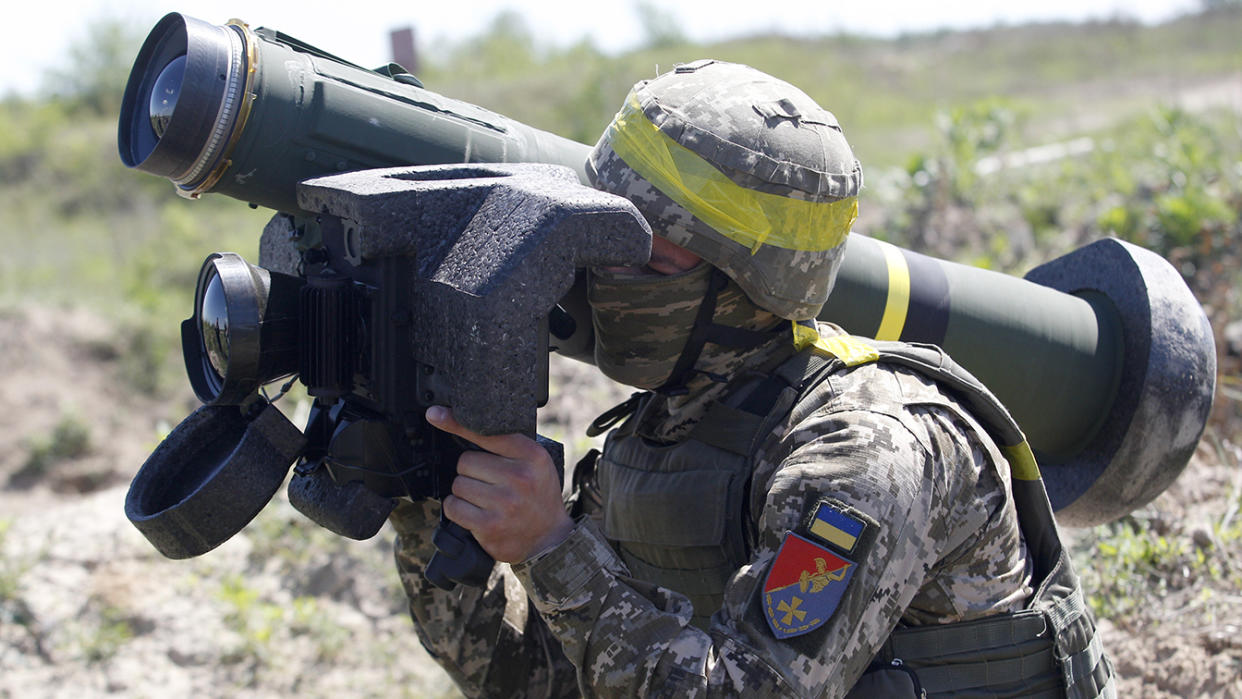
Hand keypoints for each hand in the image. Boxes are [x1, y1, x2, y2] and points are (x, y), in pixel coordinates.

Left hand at [425, 406, 573, 562]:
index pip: (486, 434)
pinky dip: (458, 509)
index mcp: (531, 455)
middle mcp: (520, 477)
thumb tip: (463, 424)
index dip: (457, 424)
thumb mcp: (535, 463)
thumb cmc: (537, 495)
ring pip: (458, 485)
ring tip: (486, 500)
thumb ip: (507, 445)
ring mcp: (504, 502)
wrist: (550, 537)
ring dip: (465, 493)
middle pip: (465, 461)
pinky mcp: (489, 525)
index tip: (435, 415)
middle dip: (471, 472)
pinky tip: (475, 513)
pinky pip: (453, 507)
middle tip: (489, 483)